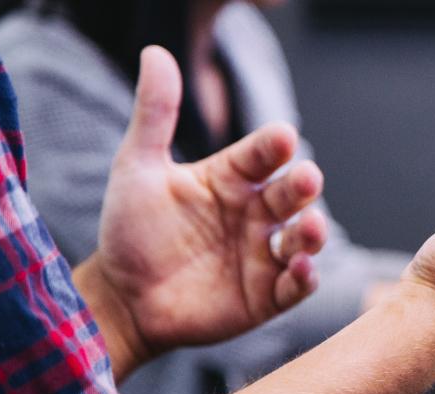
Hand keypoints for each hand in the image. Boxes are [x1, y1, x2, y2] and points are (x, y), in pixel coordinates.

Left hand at [75, 46, 326, 378]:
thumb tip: (156, 53)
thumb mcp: (137, 168)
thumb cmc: (130, 230)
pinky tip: (300, 268)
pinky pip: (295, 286)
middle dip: (303, 186)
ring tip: (310, 227)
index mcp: (232, 179)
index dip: (273, 147)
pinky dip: (304, 277)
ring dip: (313, 233)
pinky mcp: (266, 296)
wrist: (121, 298)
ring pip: (303, 238)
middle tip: (306, 178)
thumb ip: (155, 115)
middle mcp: (255, 213)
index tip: (282, 137)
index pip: (262, 155)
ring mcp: (264, 255)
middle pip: (291, 194)